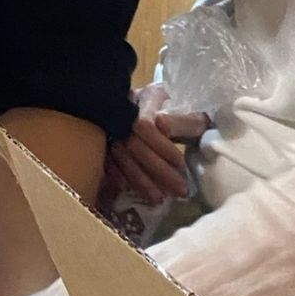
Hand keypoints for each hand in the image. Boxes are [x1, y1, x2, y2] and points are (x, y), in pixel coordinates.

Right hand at [104, 86, 206, 204]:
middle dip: (158, 170)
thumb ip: (188, 122)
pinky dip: (122, 179)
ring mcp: (112, 126)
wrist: (157, 112)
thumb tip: (182, 131)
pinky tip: (137, 191)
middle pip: (134, 144)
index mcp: (148, 97)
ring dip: (142, 180)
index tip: (180, 164)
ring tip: (161, 198)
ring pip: (121, 156)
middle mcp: (125, 109)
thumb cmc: (178, 114)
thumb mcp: (189, 114)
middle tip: (179, 190)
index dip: (163, 147)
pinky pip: (108, 163)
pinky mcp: (105, 142)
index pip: (146, 125)